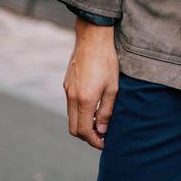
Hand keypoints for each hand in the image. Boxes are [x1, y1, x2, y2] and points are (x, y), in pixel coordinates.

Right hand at [64, 18, 118, 148]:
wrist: (92, 37)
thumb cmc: (106, 60)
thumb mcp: (113, 87)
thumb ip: (107, 110)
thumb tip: (102, 130)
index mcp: (85, 100)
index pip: (84, 131)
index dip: (94, 141)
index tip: (104, 143)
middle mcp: (72, 97)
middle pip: (74, 128)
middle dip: (87, 136)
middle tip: (101, 135)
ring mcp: (67, 90)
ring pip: (71, 117)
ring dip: (83, 123)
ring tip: (99, 121)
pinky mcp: (67, 83)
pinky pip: (70, 105)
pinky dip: (79, 112)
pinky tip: (92, 106)